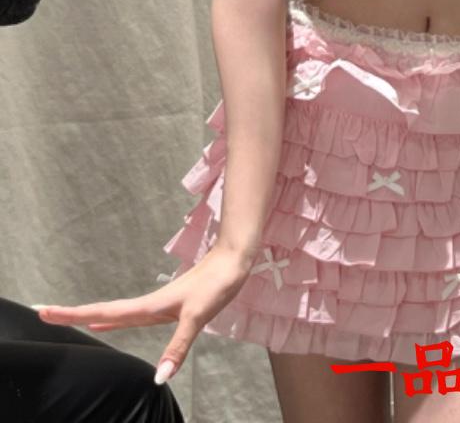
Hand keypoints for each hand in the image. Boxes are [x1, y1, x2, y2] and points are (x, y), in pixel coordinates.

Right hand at [33, 244, 250, 385]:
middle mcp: (149, 305)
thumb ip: (178, 347)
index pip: (105, 313)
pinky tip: (110, 322)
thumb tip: (158, 378)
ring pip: (118, 311)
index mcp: (149, 308)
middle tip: (45, 314)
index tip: (46, 311)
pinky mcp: (170, 304)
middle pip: (105, 310)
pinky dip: (115, 318)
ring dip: (94, 314)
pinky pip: (132, 313)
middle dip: (75, 314)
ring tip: (74, 320)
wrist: (235, 259)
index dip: (76, 315)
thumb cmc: (218, 283)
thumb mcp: (198, 316)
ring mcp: (158, 304)